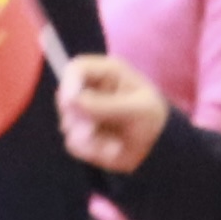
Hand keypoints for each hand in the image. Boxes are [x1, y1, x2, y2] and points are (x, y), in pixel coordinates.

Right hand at [55, 52, 167, 171]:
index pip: (76, 68)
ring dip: (89, 139)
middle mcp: (90, 90)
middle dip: (77, 118)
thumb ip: (105, 105)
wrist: (156, 148)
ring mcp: (82, 112)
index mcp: (107, 73)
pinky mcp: (80, 134)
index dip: (68, 83)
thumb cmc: (152, 119)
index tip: (68, 104)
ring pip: (67, 125)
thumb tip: (73, 101)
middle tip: (93, 131)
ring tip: (115, 144)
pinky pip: (73, 144)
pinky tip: (112, 149)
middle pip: (64, 98)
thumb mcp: (136, 110)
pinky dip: (92, 151)